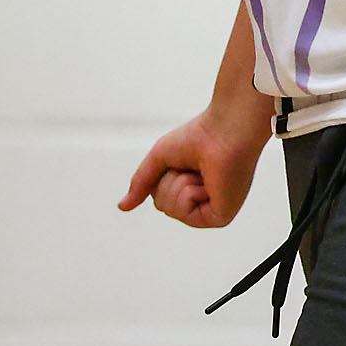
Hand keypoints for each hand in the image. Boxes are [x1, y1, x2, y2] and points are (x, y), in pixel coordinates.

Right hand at [117, 108, 267, 228]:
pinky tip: (208, 180)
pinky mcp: (221, 216)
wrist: (224, 128)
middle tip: (191, 164)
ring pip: (172, 209)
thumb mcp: (159, 157)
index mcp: (192, 187)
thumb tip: (121, 207)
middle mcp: (203, 201)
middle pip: (163, 205)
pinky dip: (189, 192)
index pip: (160, 197)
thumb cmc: (198, 135)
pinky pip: (187, 215)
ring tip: (202, 169)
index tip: (181, 158)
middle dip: (169, 180)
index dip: (162, 175)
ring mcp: (212, 210)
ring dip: (180, 183)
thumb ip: (141, 182)